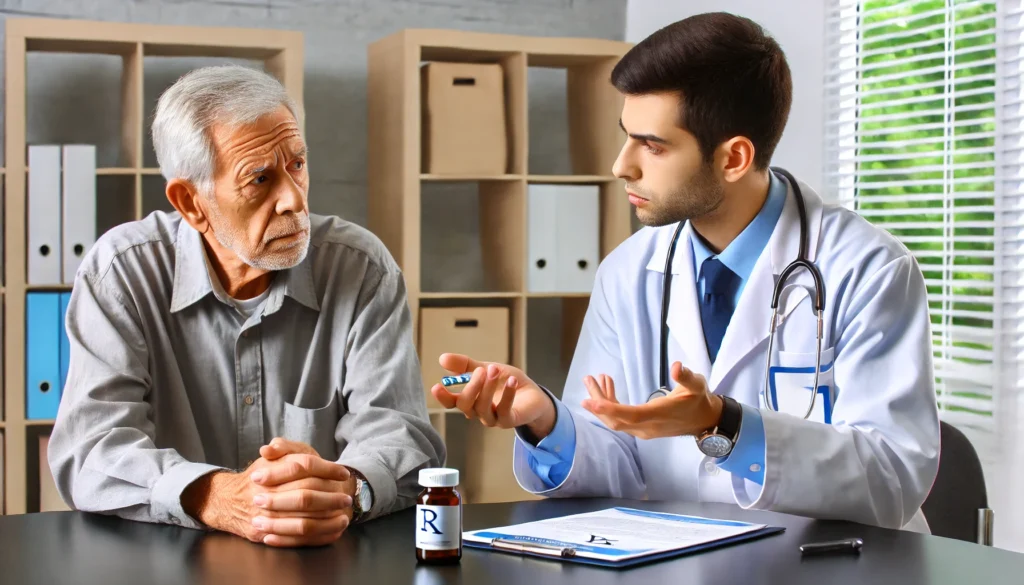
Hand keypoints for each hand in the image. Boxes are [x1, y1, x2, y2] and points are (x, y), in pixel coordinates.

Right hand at [183, 439, 353, 547]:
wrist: (229, 502)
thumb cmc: (260, 477)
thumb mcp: (270, 458)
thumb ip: (281, 448)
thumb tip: (272, 446)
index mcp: (269, 471)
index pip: (303, 466)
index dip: (327, 469)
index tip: (344, 473)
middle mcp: (265, 494)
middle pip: (305, 496)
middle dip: (331, 497)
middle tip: (347, 497)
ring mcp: (264, 517)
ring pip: (303, 520)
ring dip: (328, 517)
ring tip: (344, 513)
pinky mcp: (263, 535)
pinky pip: (295, 539)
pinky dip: (318, 535)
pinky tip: (334, 529)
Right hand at [430, 353, 557, 440]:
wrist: (532, 393)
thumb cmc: (506, 381)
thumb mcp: (486, 368)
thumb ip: (466, 365)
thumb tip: (442, 358)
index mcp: (470, 400)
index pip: (451, 402)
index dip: (443, 397)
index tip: (436, 386)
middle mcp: (478, 412)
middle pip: (466, 405)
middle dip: (471, 387)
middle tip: (480, 370)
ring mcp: (493, 418)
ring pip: (483, 408)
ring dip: (488, 388)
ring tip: (495, 370)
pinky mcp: (509, 421)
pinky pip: (504, 411)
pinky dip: (508, 395)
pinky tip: (512, 381)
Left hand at [581, 361, 722, 439]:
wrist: (705, 420)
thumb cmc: (699, 400)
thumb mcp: (696, 385)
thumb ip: (686, 376)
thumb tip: (677, 367)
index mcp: (658, 415)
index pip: (629, 415)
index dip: (609, 408)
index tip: (590, 400)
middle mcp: (647, 427)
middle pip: (616, 419)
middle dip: (598, 402)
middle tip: (588, 379)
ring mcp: (643, 430)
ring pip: (615, 420)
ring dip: (602, 402)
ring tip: (593, 379)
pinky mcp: (641, 428)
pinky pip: (621, 418)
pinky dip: (611, 404)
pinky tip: (608, 385)